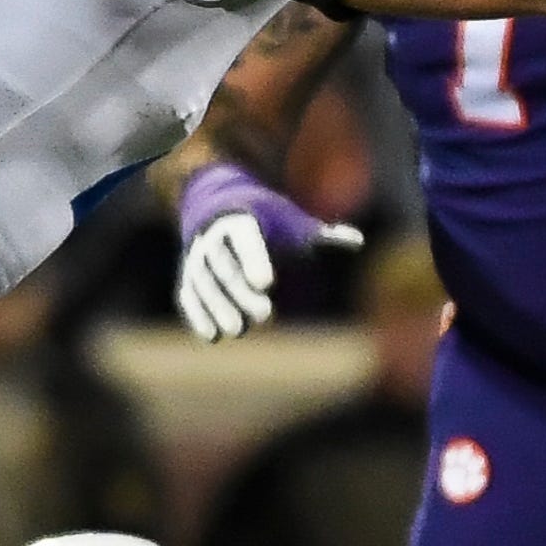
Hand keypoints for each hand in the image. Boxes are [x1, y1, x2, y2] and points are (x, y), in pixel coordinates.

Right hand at [175, 163, 364, 341]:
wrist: (222, 208)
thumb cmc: (269, 220)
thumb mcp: (295, 222)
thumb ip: (322, 235)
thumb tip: (356, 241)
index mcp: (241, 221)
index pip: (245, 239)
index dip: (254, 260)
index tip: (267, 283)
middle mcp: (213, 238)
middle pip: (224, 266)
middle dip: (241, 292)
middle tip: (265, 316)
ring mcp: (197, 257)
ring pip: (204, 283)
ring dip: (218, 307)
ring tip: (238, 331)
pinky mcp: (188, 276)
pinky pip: (188, 296)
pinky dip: (198, 315)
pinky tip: (212, 337)